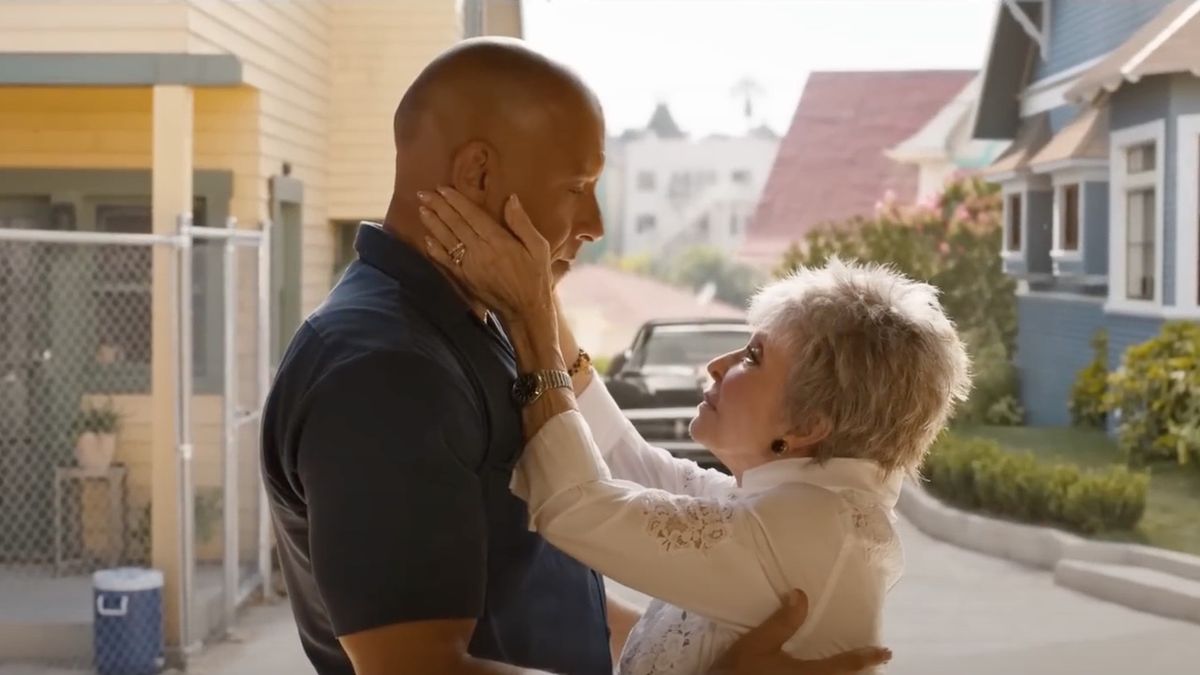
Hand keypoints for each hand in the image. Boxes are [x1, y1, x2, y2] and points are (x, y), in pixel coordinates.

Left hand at [418, 187, 553, 319]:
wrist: (526, 310)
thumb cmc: (536, 276)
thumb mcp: (538, 247)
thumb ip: (522, 223)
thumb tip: (511, 199)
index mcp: (498, 240)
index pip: (472, 215)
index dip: (456, 201)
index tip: (443, 188)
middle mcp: (480, 251)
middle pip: (455, 224)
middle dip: (438, 207)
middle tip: (422, 194)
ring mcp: (469, 266)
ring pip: (447, 240)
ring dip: (433, 224)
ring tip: (421, 210)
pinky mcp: (464, 279)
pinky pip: (446, 261)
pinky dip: (435, 249)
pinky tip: (427, 239)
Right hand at [710, 590, 890, 674]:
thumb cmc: (740, 672)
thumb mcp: (758, 644)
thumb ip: (782, 622)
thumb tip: (801, 595)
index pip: (846, 665)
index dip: (867, 657)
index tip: (885, 652)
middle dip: (859, 674)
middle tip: (872, 663)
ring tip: (850, 670)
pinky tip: (816, 673)